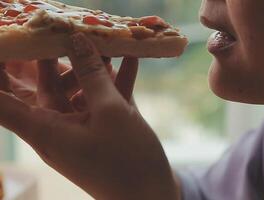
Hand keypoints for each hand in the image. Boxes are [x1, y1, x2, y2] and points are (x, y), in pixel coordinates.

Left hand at [0, 33, 178, 199]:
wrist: (153, 195)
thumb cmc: (128, 160)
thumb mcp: (111, 112)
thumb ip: (93, 75)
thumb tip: (77, 41)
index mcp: (45, 130)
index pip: (3, 101)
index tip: (11, 50)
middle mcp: (58, 129)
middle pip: (48, 87)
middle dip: (59, 58)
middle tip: (72, 34)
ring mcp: (81, 129)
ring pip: (79, 90)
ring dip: (93, 68)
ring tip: (109, 45)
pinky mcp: (102, 130)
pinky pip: (101, 100)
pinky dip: (114, 82)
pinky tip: (130, 61)